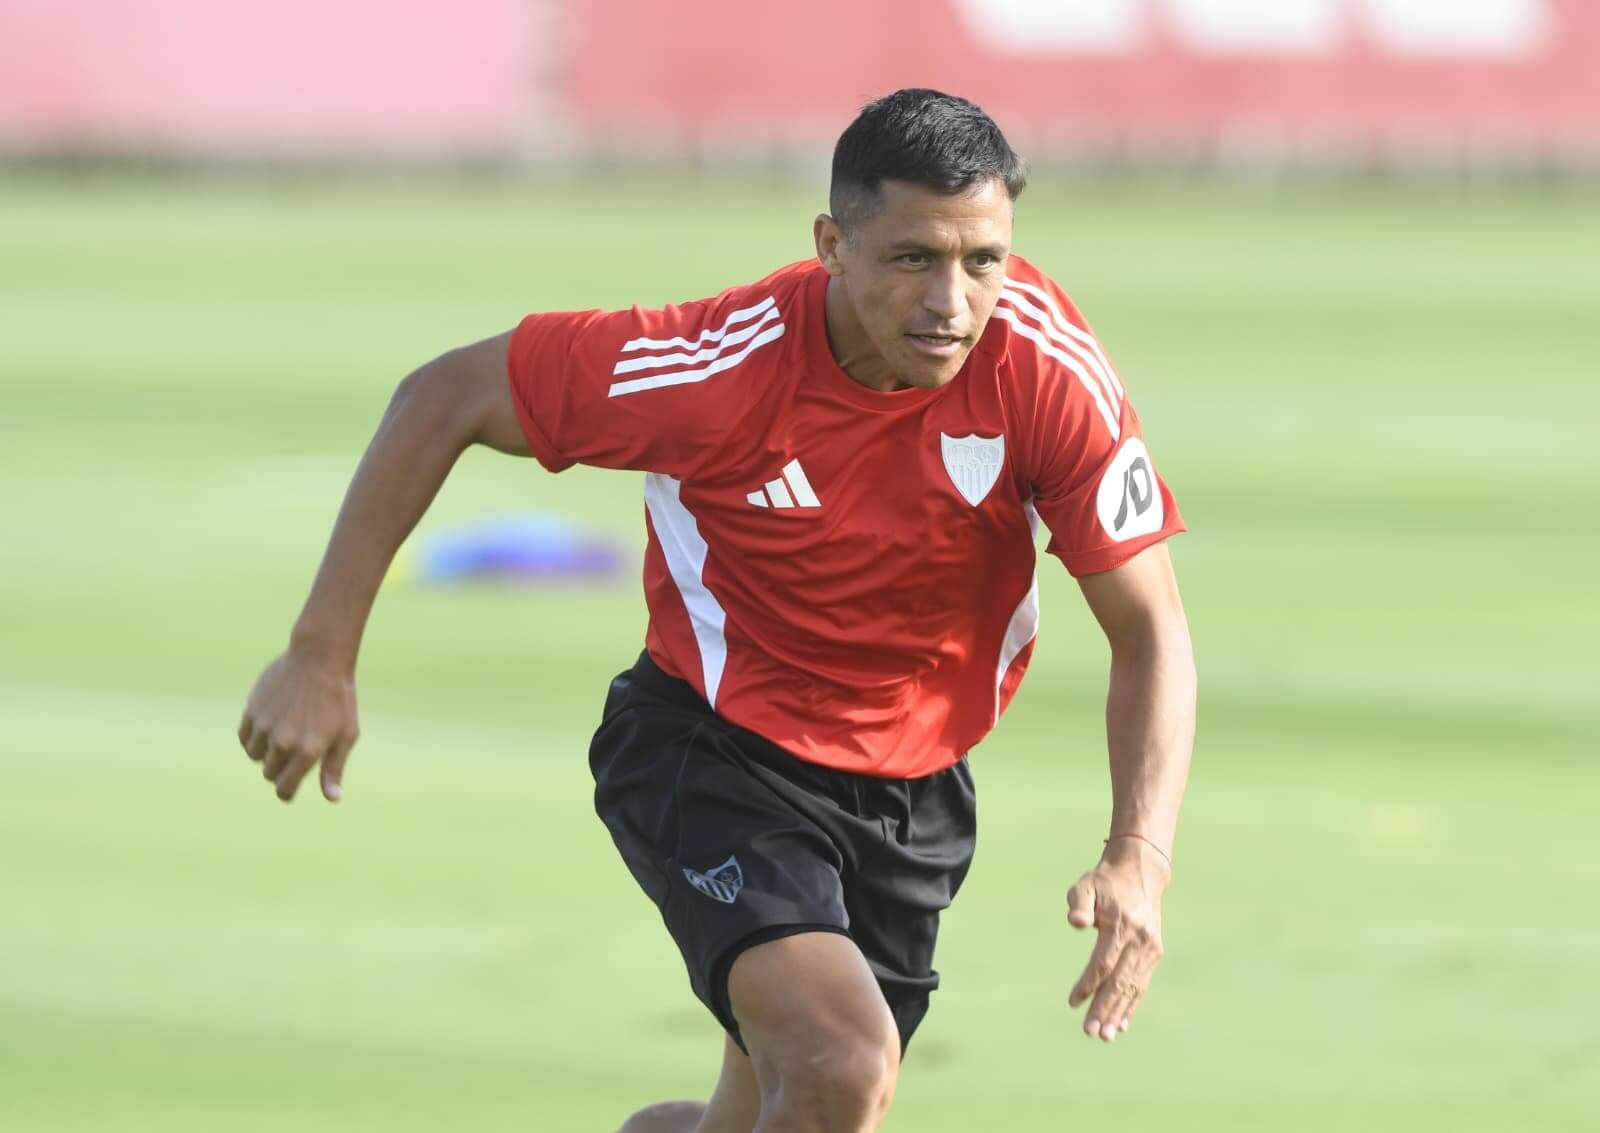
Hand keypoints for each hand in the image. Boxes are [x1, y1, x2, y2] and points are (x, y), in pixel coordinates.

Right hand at [237, 649, 359, 802]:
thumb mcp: (346, 735)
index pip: (284, 788)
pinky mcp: (252, 711)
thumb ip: (334, 769)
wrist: (319, 659)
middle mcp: (282, 742)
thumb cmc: (339, 699)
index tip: (289, 787)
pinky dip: (254, 738)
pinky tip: (269, 727)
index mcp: (307, 752)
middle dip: (281, 769)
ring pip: (255, 756)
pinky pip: (245, 738)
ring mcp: (264, 726)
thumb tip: (333, 799)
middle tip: (296, 751)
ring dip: (267, 753)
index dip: (287, 792)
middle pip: (270, 774)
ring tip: (284, 735)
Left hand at [1066, 836, 1169, 1041]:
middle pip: (1120, 981)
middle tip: (1091, 1032)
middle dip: (1105, 1008)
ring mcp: (1150, 948)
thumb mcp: (1086, 885)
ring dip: (1119, 1013)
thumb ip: (1080, 903)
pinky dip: (1131, 1005)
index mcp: (1122, 925)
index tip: (1073, 1002)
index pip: (1104, 963)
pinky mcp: (1154, 952)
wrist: (1139, 873)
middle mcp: (1140, 940)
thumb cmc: (1104, 882)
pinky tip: (1121, 1024)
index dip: (1088, 984)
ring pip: (1133, 987)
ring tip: (1105, 1036)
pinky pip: (1141, 984)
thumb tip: (1076, 922)